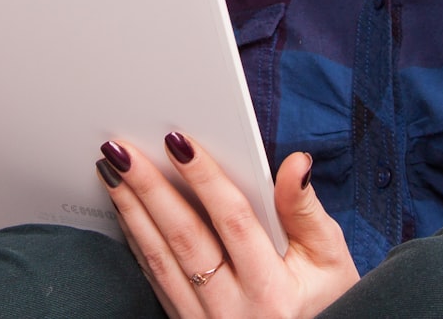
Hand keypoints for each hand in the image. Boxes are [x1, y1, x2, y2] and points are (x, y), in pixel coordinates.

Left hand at [95, 133, 359, 317]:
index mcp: (272, 291)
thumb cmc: (324, 305)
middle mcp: (231, 310)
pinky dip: (136, 239)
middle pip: (184, 237)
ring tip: (111, 170)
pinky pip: (154, 278)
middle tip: (122, 149)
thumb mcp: (331, 262)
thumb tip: (295, 164)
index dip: (206, 178)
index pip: (233, 222)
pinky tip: (124, 210)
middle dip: (150, 188)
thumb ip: (306, 211)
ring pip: (159, 258)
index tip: (179, 141)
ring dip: (132, 210)